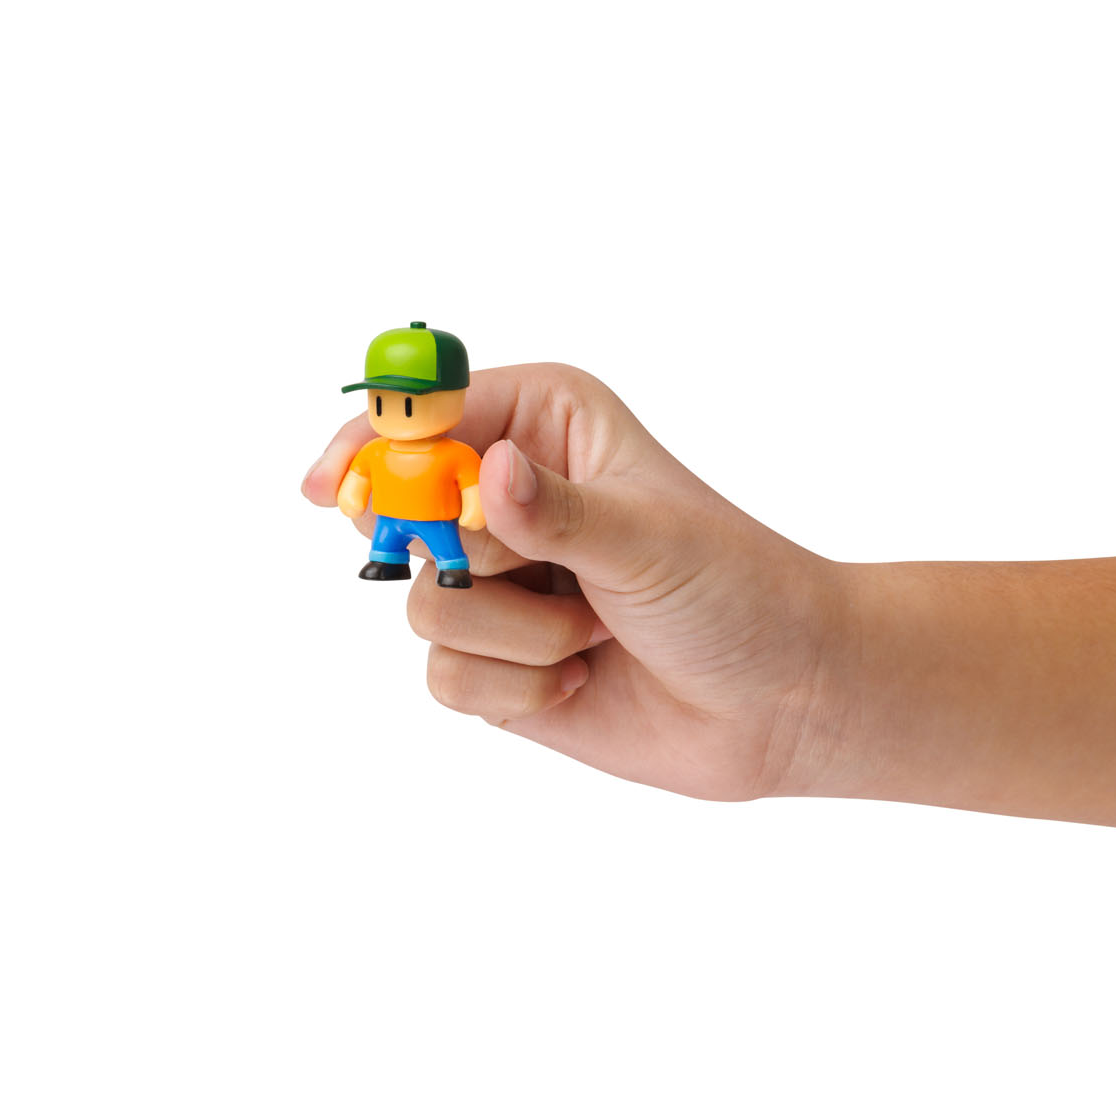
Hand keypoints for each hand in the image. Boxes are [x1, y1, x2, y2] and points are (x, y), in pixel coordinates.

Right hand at [303, 363, 847, 800]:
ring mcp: (497, 581)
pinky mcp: (495, 658)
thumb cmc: (737, 591)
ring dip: (517, 636)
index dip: (376, 446)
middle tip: (527, 570)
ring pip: (424, 605)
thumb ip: (557, 512)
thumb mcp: (651, 538)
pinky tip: (581, 679)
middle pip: (400, 510)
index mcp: (545, 425)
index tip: (335, 489)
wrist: (780, 700)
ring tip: (592, 633)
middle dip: (468, 558)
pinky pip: (444, 675)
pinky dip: (516, 688)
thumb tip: (484, 474)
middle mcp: (507, 495)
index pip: (427, 414)